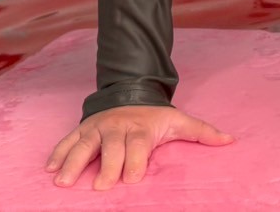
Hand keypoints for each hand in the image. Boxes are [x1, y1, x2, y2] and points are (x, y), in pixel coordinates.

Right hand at [46, 105, 232, 188]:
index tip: (131, 180)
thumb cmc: (156, 116)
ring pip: (84, 144)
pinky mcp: (83, 127)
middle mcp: (117, 126)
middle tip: (99, 186)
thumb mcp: (180, 120)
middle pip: (111, 146)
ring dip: (72, 162)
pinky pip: (69, 139)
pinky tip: (49, 168)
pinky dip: (58, 153)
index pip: (138, 146)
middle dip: (106, 166)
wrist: (131, 92)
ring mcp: (98, 126)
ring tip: (62, 181)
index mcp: (141, 127)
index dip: (135, 163)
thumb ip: (203, 132)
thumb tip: (230, 141)